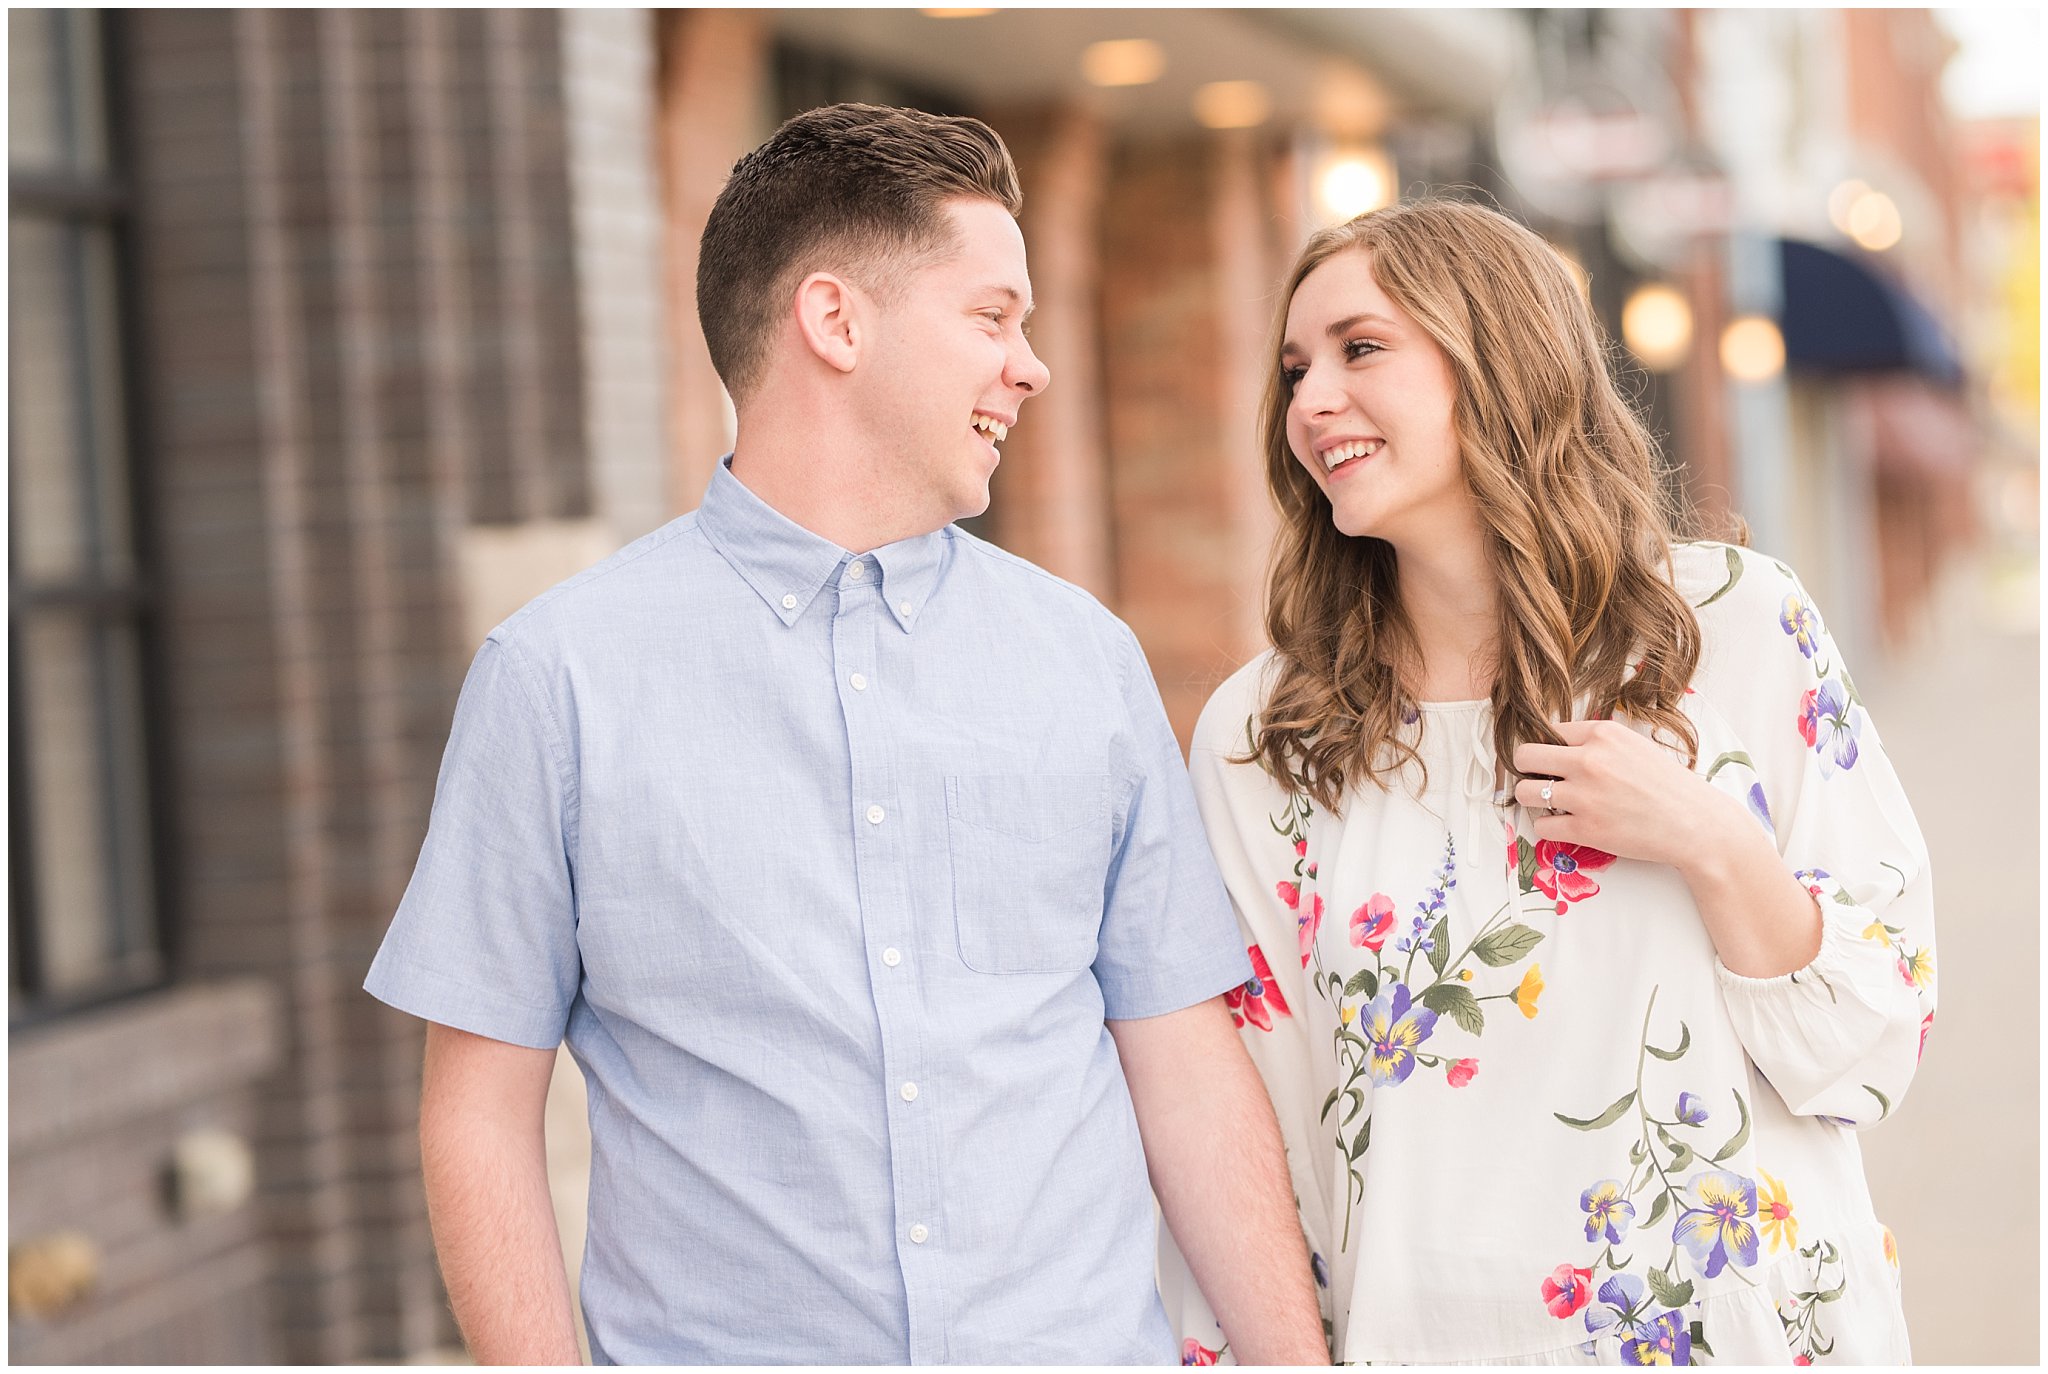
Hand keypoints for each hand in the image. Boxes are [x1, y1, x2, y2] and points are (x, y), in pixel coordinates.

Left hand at [1510, 719, 1743, 874]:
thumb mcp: (1634, 746)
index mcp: (1603, 734)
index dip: (1546, 747)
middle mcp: (1589, 760)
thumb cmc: (1669, 787)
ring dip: (1533, 799)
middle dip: (1528, 769)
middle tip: (1540, 779)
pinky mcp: (1585, 829)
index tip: (1550, 760)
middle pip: (1523, 756)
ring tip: (1552, 804)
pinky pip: (1541, 826)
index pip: (1547, 730)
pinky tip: (1568, 825)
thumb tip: (1556, 745)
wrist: (1697, 825)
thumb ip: (1597, 743)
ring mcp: (1584, 796)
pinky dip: (1550, 828)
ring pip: (1525, 792)